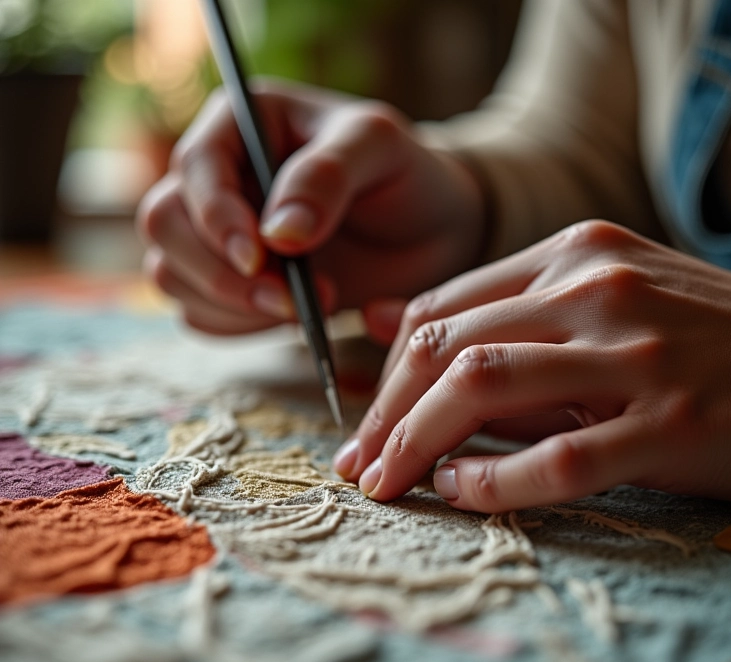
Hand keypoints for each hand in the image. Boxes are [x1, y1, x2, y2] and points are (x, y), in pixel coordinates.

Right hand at [136, 79, 483, 338]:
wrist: (426, 233)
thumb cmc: (403, 175)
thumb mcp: (379, 149)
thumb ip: (326, 177)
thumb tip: (277, 234)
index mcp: (240, 124)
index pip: (195, 166)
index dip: (217, 217)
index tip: (260, 258)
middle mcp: (216, 178)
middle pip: (164, 224)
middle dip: (220, 273)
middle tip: (288, 300)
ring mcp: (216, 235)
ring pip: (172, 274)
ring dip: (231, 306)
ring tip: (302, 310)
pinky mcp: (230, 282)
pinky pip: (198, 314)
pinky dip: (236, 328)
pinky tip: (289, 320)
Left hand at [333, 220, 730, 511]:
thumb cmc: (702, 343)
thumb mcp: (600, 305)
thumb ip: (500, 316)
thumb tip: (384, 323)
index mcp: (573, 255)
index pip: (440, 311)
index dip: (384, 372)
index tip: (364, 423)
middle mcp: (596, 288)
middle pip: (443, 347)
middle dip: (382, 413)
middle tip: (357, 466)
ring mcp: (636, 352)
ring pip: (480, 388)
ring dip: (414, 443)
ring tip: (387, 485)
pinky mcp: (671, 422)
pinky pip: (555, 459)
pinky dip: (492, 482)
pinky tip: (460, 495)